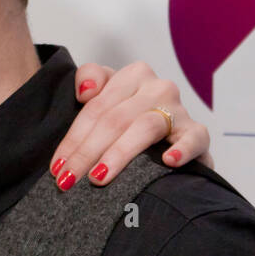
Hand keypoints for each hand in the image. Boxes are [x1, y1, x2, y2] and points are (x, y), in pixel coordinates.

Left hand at [50, 62, 211, 189]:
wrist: (170, 139)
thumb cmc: (127, 119)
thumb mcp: (105, 95)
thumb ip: (90, 79)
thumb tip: (86, 92)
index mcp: (132, 76)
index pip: (94, 108)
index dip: (73, 138)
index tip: (56, 167)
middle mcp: (157, 87)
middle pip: (114, 119)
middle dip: (86, 152)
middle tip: (68, 180)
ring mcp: (179, 110)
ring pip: (145, 127)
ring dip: (118, 154)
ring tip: (99, 178)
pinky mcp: (197, 132)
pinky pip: (195, 137)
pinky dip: (183, 148)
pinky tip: (169, 161)